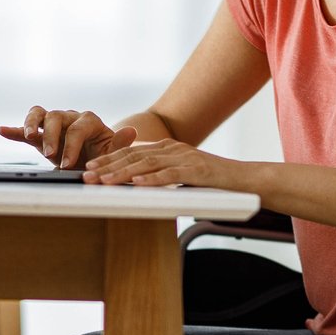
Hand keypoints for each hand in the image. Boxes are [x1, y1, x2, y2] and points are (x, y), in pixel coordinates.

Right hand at [0, 106, 133, 167]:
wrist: (95, 161)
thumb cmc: (104, 157)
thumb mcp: (114, 153)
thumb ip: (120, 144)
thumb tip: (131, 131)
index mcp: (89, 121)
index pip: (77, 128)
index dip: (71, 145)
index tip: (67, 164)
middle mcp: (70, 118)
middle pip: (56, 117)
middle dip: (52, 136)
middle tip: (51, 155)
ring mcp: (54, 124)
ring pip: (39, 114)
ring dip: (32, 124)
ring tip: (29, 136)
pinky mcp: (41, 135)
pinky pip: (26, 129)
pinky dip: (14, 130)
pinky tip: (2, 130)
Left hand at [82, 137, 242, 188]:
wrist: (247, 181)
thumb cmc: (214, 184)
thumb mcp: (182, 177)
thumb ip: (161, 177)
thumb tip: (136, 185)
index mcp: (168, 149)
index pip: (132, 153)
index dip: (109, 159)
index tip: (90, 168)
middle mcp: (174, 149)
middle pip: (134, 157)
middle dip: (108, 166)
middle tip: (88, 175)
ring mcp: (186, 158)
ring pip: (147, 165)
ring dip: (123, 174)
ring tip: (104, 181)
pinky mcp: (197, 171)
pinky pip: (170, 175)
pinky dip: (152, 180)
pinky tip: (137, 184)